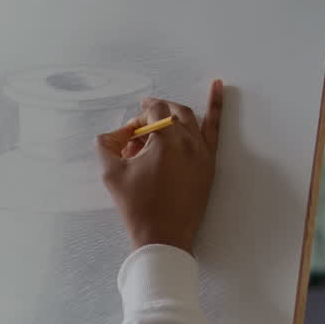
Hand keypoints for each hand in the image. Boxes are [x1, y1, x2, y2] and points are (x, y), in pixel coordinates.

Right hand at [96, 80, 222, 252]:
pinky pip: (214, 129)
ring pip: (191, 118)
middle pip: (171, 113)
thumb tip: (112, 135)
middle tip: (140, 129)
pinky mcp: (209, 164)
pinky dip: (216, 107)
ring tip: (160, 121)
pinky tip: (218, 86)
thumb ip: (106, 145)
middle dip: (154, 116)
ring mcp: (202, 152)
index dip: (138, 120)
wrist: (163, 236)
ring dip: (173, 115)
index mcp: (165, 140)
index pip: (153, 114)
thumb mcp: (111, 174)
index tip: (128, 137)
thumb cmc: (137, 206)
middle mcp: (188, 141)